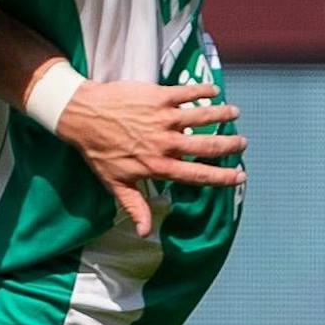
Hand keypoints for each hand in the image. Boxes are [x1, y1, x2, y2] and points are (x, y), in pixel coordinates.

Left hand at [57, 80, 246, 238]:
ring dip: (222, 114)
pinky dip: (203, 91)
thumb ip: (135, 207)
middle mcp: (166, 143)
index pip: (198, 174)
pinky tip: (215, 91)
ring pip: (202, 116)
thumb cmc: (98, 151)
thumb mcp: (115, 184)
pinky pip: (187, 92)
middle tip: (243, 142)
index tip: (240, 176)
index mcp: (159, 166)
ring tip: (235, 113)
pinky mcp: (158, 96)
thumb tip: (145, 233)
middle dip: (229, 144)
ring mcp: (163, 118)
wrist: (81, 115)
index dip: (222, 177)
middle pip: (208, 144)